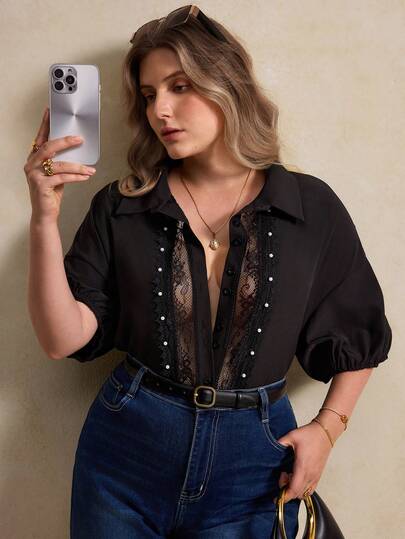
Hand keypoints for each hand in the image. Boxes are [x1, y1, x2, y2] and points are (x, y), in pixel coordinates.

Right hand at [23, 106, 96, 222]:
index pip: (40, 138)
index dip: (45, 125)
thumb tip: (76, 151)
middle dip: (66, 142)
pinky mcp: (41, 185)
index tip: (50, 112)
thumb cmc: (50, 193)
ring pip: (59, 164)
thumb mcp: (55, 174)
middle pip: (48, 147)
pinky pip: (62, 178)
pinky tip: (86, 176)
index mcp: (34, 159)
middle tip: (79, 139)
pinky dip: (76, 177)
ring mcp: (34, 175)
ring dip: (78, 166)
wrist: (44, 213)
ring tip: (90, 169)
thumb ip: (60, 162)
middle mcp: (31, 164)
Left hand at [273, 421, 332, 503]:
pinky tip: (297, 478)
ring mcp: (315, 476)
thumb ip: (280, 443)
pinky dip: (302, 489)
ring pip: (304, 493)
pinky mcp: (318, 475)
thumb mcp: (291, 436)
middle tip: (282, 476)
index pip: (293, 489)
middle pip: (297, 494)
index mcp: (302, 467)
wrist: (325, 433)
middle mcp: (310, 474)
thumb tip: (271, 447)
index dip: (284, 496)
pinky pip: (310, 489)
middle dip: (286, 491)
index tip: (276, 497)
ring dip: (294, 490)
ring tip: (289, 476)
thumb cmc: (310, 434)